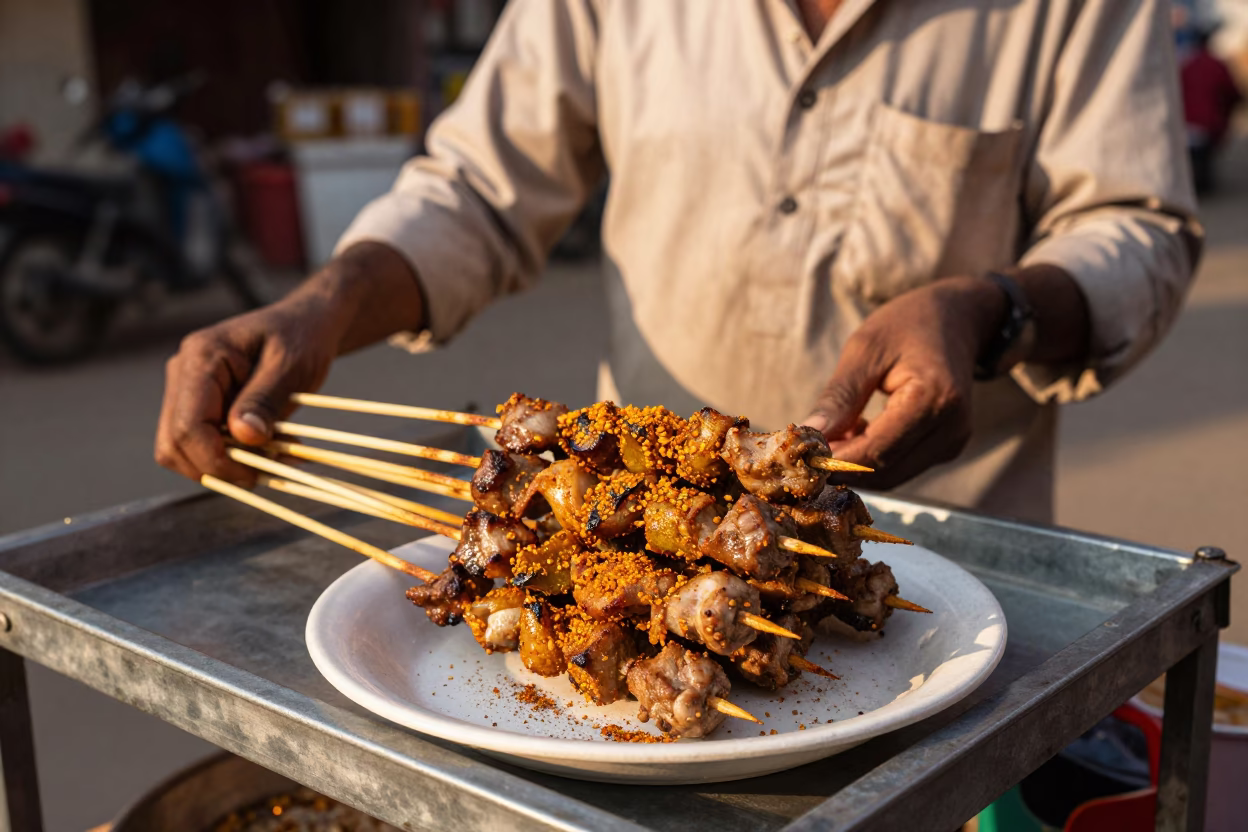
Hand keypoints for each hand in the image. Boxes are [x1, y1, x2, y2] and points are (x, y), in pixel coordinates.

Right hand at [154, 294, 344, 483]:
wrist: (304, 324)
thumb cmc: (301, 337)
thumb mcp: (291, 366)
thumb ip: (265, 399)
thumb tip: (243, 436)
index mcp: (200, 357)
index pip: (187, 426)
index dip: (215, 459)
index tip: (254, 473)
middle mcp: (182, 373)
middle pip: (174, 444)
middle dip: (218, 467)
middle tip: (268, 471)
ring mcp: (186, 390)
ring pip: (183, 451)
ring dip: (226, 466)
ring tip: (275, 457)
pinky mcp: (199, 405)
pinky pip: (203, 444)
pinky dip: (233, 458)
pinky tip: (270, 449)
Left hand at [803, 276, 1004, 488]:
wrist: (958, 318)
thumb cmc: (908, 324)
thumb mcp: (865, 349)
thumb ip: (839, 397)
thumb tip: (809, 436)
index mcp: (934, 399)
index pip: (877, 451)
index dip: (835, 462)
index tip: (800, 457)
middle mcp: (951, 428)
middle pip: (885, 471)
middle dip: (841, 468)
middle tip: (803, 452)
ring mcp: (953, 442)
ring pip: (892, 476)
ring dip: (855, 466)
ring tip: (826, 438)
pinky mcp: (947, 447)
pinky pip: (902, 466)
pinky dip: (872, 459)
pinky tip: (853, 433)